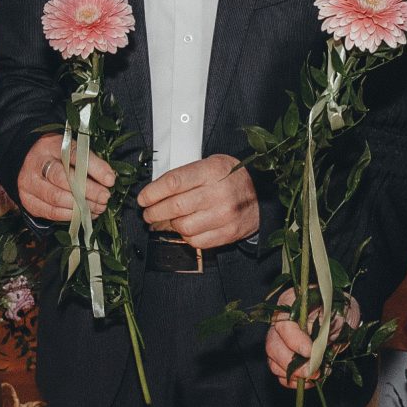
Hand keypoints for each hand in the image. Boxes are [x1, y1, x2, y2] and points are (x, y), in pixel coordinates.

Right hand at [17, 132, 112, 222]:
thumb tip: (109, 178)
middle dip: (88, 190)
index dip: (94, 168)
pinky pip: (51, 212)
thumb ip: (87, 160)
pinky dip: (70, 215)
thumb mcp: (69, 149)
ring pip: (57, 198)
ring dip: (81, 206)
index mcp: (50, 146)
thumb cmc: (54, 155)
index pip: (74, 155)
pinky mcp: (29, 201)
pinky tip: (85, 214)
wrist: (24, 162)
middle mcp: (37, 164)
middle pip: (63, 179)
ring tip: (98, 207)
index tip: (110, 179)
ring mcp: (30, 184)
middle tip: (105, 197)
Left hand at [139, 154, 258, 250]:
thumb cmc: (231, 178)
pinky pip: (196, 241)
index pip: (173, 183)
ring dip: (168, 225)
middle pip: (174, 207)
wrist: (263, 195)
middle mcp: (219, 192)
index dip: (152, 192)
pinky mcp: (228, 233)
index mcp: (213, 170)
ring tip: (165, 221)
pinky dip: (185, 236)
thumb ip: (184, 176)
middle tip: (148, 213)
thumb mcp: (210, 165)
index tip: (142, 198)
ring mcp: (225, 215)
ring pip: (183, 227)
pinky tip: (185, 228)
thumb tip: (153, 193)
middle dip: (154, 212)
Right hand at [267, 293, 361, 388]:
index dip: (295, 342)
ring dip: (294, 375)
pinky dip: (295, 381)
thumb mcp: (338, 310)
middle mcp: (280, 322)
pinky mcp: (285, 356)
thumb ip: (328, 325)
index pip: (284, 326)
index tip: (311, 353)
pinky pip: (281, 373)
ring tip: (316, 375)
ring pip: (274, 362)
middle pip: (273, 346)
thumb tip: (319, 345)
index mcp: (290, 304)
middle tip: (313, 371)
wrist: (342, 316)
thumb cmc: (339, 308)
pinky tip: (312, 380)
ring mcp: (280, 340)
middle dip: (292, 364)